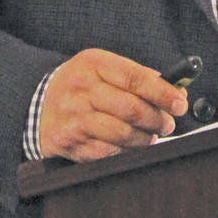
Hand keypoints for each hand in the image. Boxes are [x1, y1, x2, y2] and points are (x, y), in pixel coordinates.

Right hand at [37, 48, 188, 161]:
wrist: (36, 105)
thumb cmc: (81, 86)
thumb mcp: (102, 68)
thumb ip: (137, 77)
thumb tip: (176, 91)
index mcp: (93, 64)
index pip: (135, 78)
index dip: (162, 92)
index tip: (180, 103)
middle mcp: (81, 90)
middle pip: (130, 108)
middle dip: (157, 119)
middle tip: (168, 124)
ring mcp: (73, 118)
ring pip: (121, 133)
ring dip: (144, 139)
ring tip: (151, 136)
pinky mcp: (69, 143)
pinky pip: (107, 153)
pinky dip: (126, 152)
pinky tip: (131, 147)